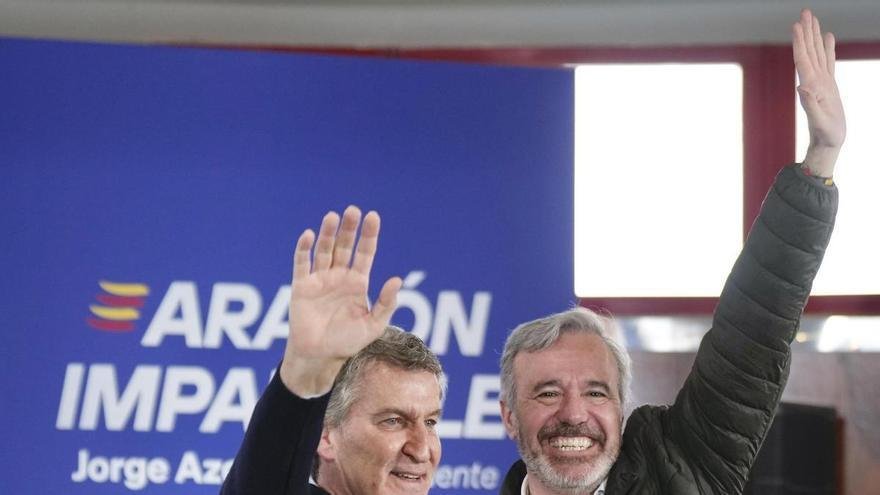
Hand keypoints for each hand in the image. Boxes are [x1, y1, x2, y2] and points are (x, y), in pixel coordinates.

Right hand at [280, 206, 401, 396]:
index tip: (373, 216)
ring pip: (324, 250)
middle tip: (353, 210)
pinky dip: (304, 249)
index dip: (369, 235)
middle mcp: (339, 276)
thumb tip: (397, 280)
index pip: (365, 252)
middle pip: (345, 246)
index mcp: (358, 282)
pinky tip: (309, 235)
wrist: (320, 356)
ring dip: (328, 234)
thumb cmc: (348, 342)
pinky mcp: (302, 286)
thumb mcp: (373, 325)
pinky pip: (302, 264)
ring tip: (333, 216)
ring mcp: (320, 279)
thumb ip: (385, 303)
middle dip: (349, 228)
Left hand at [793, 9, 845, 176]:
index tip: (796, 25)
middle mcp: (813, 80)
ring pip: (818, 52)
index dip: (799, 42)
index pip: (803, 59)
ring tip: (812, 18)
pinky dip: (828, 48)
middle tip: (805, 12)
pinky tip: (827, 36)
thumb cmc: (825, 135)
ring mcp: (821, 81)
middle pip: (808, 51)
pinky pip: (828, 61)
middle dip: (806, 31)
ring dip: (814, 35)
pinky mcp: (829, 85)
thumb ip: (811, 104)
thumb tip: (801, 87)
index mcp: (811, 86)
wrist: (828, 142)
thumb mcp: (819, 121)